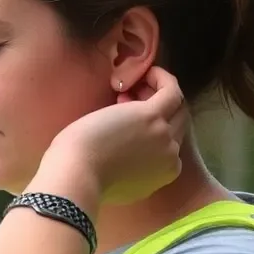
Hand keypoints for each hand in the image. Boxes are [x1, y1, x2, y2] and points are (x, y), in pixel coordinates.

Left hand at [41, 67, 188, 206]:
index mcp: (163, 174)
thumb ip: (132, 168)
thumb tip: (128, 151)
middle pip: (176, 124)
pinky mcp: (152, 116)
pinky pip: (170, 90)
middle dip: (156, 109)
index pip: (169, 145)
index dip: (151, 129)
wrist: (77, 174)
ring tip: (134, 85)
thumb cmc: (84, 178)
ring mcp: (164, 135)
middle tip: (129, 99)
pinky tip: (147, 72)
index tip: (126, 121)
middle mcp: (170, 156)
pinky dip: (162, 78)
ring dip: (157, 93)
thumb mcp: (118, 181)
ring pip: (175, 106)